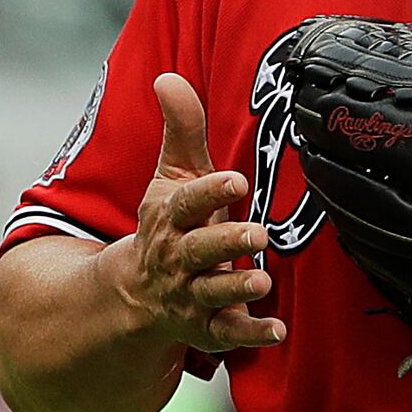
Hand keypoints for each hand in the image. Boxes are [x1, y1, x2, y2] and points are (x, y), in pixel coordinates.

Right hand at [95, 75, 283, 354]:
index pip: (187, 203)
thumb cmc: (168, 225)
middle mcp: (179, 258)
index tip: (235, 179)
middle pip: (200, 250)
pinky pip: (228, 333)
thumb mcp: (172, 178)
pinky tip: (276, 331)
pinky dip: (250, 334)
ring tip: (263, 283)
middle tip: (258, 235)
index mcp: (170, 218)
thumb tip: (169, 77)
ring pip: (213, 293)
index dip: (209, 191)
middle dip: (227, 243)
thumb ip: (182, 131)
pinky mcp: (207, 326)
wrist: (135, 293)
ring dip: (237, 289)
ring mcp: (192, 294)